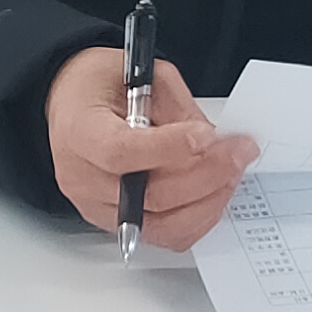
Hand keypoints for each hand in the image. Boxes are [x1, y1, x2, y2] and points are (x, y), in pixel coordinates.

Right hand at [44, 48, 260, 250]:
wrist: (72, 105)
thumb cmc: (99, 87)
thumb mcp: (141, 75)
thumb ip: (177, 108)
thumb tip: (215, 142)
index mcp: (79, 132)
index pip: (121, 152)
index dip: (169, 148)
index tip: (207, 135)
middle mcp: (83, 178)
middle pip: (150, 195)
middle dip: (205, 174)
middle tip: (239, 152)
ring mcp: (98, 208)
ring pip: (162, 223)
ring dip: (207, 201)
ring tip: (231, 172)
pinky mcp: (117, 225)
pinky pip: (164, 235)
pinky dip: (196, 218)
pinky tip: (213, 193)